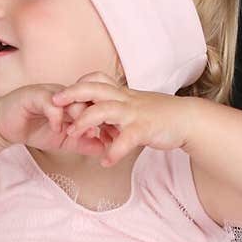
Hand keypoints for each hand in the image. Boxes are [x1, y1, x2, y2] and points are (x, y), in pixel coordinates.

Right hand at [0, 83, 113, 156]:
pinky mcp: (35, 96)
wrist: (5, 125)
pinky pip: (51, 104)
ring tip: (78, 134)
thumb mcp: (63, 141)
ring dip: (79, 118)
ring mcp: (51, 93)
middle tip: (106, 134)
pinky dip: (57, 118)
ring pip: (73, 100)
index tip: (117, 137)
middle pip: (90, 100)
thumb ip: (82, 143)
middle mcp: (66, 94)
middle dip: (100, 117)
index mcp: (74, 101)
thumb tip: (103, 149)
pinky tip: (57, 130)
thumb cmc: (33, 129)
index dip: (109, 120)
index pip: (97, 105)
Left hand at [51, 73, 188, 166]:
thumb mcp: (134, 110)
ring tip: (72, 134)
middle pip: (94, 89)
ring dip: (85, 121)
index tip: (60, 94)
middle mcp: (126, 99)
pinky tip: (105, 162)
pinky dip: (113, 152)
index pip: (96, 80)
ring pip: (104, 110)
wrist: (188, 120)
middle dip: (72, 93)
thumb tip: (100, 128)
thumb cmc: (161, 116)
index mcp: (122, 94)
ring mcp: (134, 113)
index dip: (77, 85)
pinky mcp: (144, 128)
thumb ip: (115, 117)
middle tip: (53, 101)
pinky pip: (125, 140)